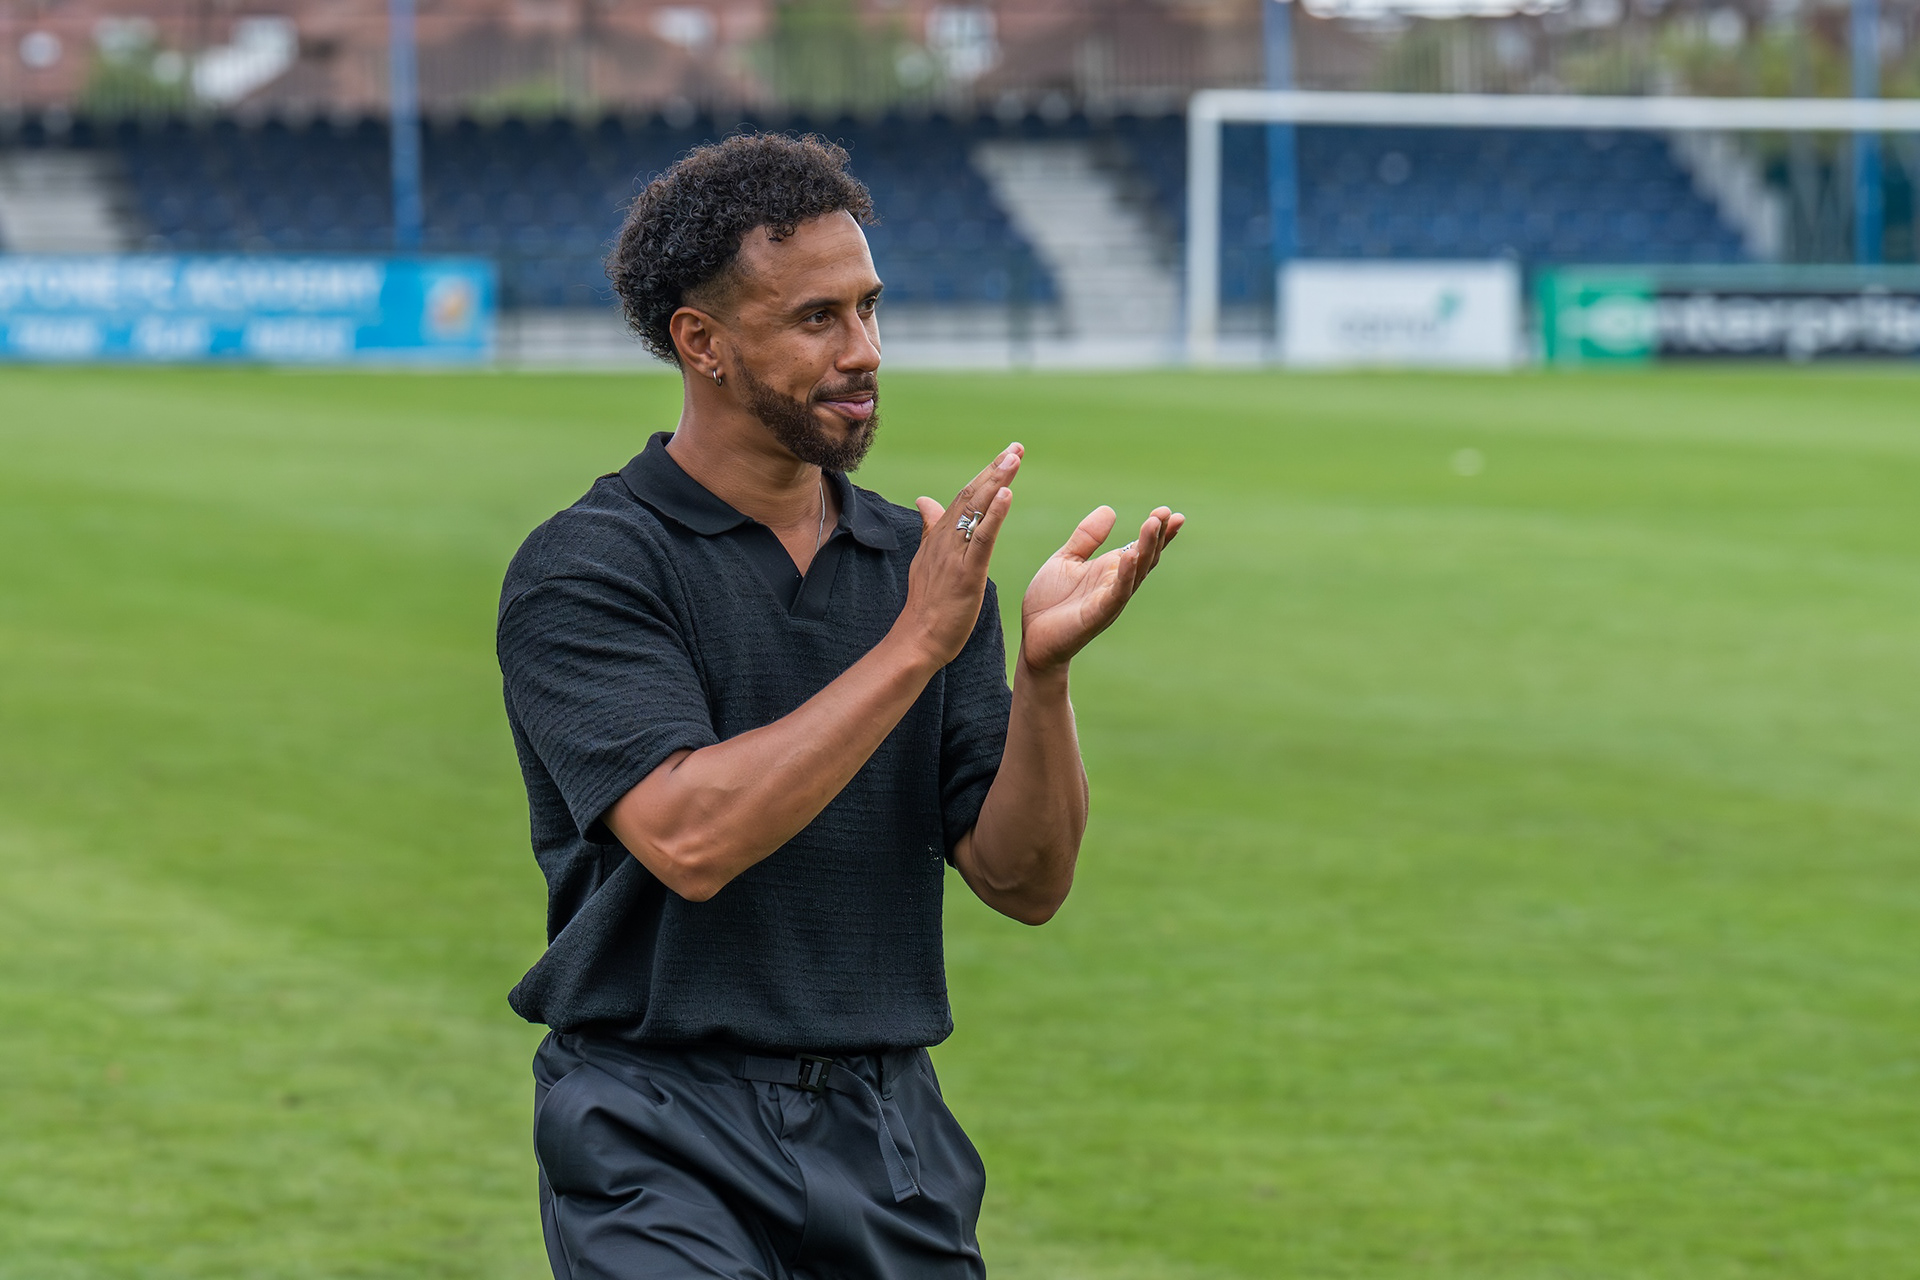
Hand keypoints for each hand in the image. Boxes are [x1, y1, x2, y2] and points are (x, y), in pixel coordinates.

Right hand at [895, 443, 1023, 667]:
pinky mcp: (966, 573)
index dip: (984, 475)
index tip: (1005, 456)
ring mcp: (955, 555)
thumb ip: (930, 529)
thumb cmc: (926, 605)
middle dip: (994, 469)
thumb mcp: (927, 561)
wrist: (917, 639)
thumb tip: (924, 501)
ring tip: (1014, 458)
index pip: (963, 498)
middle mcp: (945, 540)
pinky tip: (1006, 494)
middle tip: (1017, 448)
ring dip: (996, 481)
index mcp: (940, 537)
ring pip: (976, 510)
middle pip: (971, 496)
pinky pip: (982, 538)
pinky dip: (994, 514)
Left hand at [1020, 503, 1183, 672]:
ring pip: (1136, 572)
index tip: (1171, 512)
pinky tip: (1130, 554)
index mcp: (1110, 570)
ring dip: (1146, 548)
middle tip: (1166, 513)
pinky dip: (1126, 574)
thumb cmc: (1051, 602)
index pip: (1140, 548)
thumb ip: (1087, 537)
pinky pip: (1117, 593)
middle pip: (1145, 558)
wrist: (1033, 638)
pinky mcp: (1098, 614)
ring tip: (1153, 523)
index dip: (1157, 532)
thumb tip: (1110, 509)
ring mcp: (1110, 599)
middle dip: (1157, 536)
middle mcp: (1116, 584)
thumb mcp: (1067, 560)